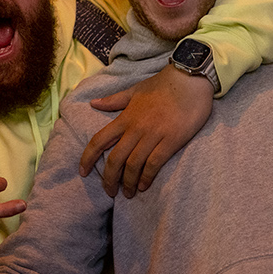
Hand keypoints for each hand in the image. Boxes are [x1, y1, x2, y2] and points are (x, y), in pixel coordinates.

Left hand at [79, 65, 212, 196]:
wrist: (190, 79)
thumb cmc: (163, 84)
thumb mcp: (135, 90)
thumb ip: (114, 100)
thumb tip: (93, 103)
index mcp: (125, 117)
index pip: (99, 140)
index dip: (88, 158)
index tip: (82, 171)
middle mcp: (136, 128)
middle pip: (115, 159)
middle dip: (109, 179)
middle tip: (109, 191)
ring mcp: (153, 135)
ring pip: (133, 165)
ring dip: (128, 182)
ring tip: (127, 193)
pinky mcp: (171, 141)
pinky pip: (154, 164)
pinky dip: (146, 177)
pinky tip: (143, 186)